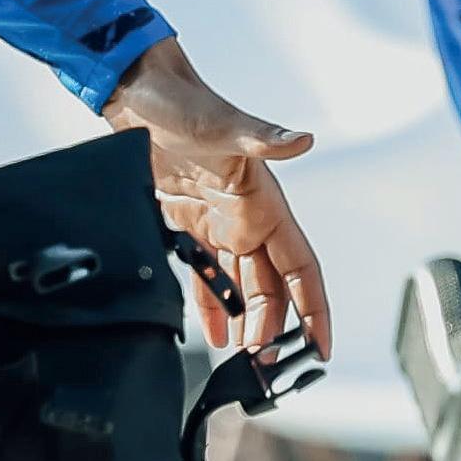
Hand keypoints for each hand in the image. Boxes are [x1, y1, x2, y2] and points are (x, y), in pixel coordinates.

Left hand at [105, 37, 331, 359]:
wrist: (139, 94)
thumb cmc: (186, 103)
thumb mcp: (223, 123)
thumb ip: (262, 136)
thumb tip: (301, 140)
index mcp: (265, 204)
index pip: (302, 267)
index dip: (314, 308)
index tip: (321, 347)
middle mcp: (248, 219)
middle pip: (271, 288)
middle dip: (273, 329)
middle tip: (264, 366)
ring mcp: (219, 224)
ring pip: (242, 287)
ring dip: (245, 323)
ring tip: (242, 361)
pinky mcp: (188, 224)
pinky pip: (207, 275)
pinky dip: (212, 306)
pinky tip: (214, 335)